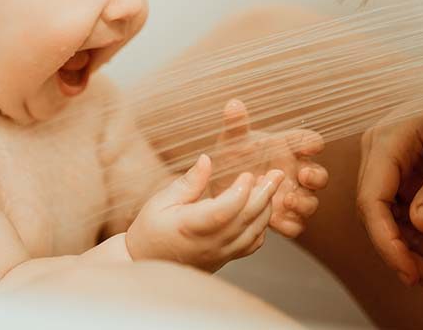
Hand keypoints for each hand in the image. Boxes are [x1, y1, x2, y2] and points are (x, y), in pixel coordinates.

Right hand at [126, 154, 283, 271]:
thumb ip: (188, 182)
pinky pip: (251, 245)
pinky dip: (261, 227)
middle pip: (247, 219)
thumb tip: (207, 160)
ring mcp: (220, 254)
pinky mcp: (224, 259)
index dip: (241, 192)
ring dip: (266, 208)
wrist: (146, 262)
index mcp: (191, 226)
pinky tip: (260, 210)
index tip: (247, 174)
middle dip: (265, 194)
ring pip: (254, 233)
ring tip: (269, 186)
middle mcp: (210, 243)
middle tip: (276, 174)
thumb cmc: (150, 229)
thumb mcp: (161, 200)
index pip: (225, 211)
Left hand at [210, 100, 327, 237]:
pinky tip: (275, 221)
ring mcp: (292, 196)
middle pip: (319, 175)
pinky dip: (289, 225)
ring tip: (287, 200)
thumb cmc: (232, 158)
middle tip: (303, 175)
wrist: (219, 188)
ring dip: (303, 203)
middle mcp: (295, 172)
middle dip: (315, 176)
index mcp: (289, 149)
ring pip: (310, 202)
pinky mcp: (283, 218)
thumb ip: (236, 125)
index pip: (310, 141)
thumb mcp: (232, 142)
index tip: (308, 146)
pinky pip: (296, 225)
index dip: (312, 143)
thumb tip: (233, 104)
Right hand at [357, 105, 422, 291]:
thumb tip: (421, 226)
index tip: (406, 269)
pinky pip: (396, 211)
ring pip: (384, 217)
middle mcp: (378, 151)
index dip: (385, 240)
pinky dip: (412, 235)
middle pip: (374, 213)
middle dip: (397, 250)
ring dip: (406, 247)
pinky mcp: (399, 174)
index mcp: (388, 139)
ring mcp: (387, 163)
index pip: (371, 198)